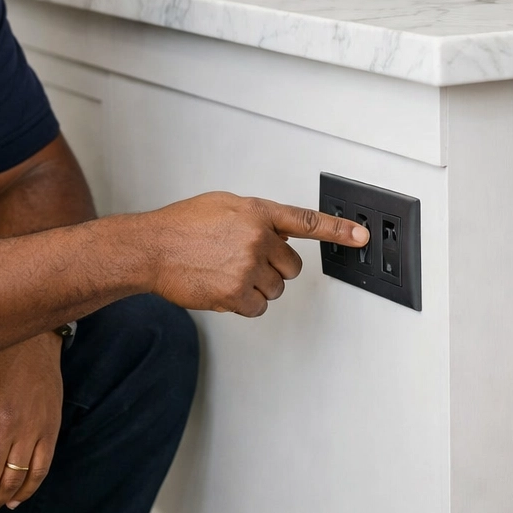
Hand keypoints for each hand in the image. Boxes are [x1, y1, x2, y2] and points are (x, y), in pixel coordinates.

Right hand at [134, 192, 368, 316]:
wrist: (152, 247)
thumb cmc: (183, 225)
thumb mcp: (224, 205)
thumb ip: (256, 217)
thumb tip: (277, 234)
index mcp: (257, 212)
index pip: (306, 221)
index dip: (338, 230)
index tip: (361, 236)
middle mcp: (257, 237)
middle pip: (291, 267)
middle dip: (273, 268)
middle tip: (244, 261)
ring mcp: (247, 265)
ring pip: (275, 289)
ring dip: (256, 286)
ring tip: (226, 271)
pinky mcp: (236, 292)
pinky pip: (258, 307)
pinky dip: (244, 303)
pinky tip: (223, 288)